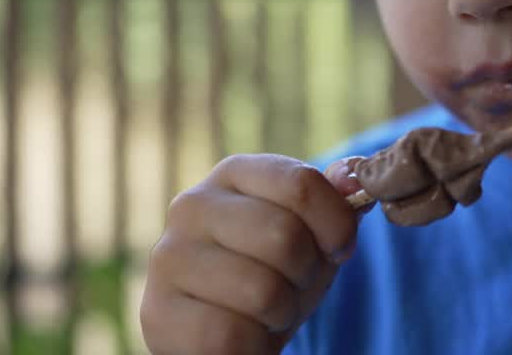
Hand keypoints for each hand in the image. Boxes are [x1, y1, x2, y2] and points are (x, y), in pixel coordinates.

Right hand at [140, 154, 366, 353]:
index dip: (336, 226)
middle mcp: (192, 206)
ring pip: (261, 290)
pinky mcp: (157, 313)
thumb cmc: (272, 272)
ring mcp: (169, 258)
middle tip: (293, 285)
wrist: (219, 329)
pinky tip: (244, 336)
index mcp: (233, 174)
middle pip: (283, 236)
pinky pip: (229, 335)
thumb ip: (333, 201)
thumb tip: (353, 175)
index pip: (300, 184)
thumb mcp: (310, 233)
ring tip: (267, 310)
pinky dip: (253, 345)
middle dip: (306, 274)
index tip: (338, 249)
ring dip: (281, 312)